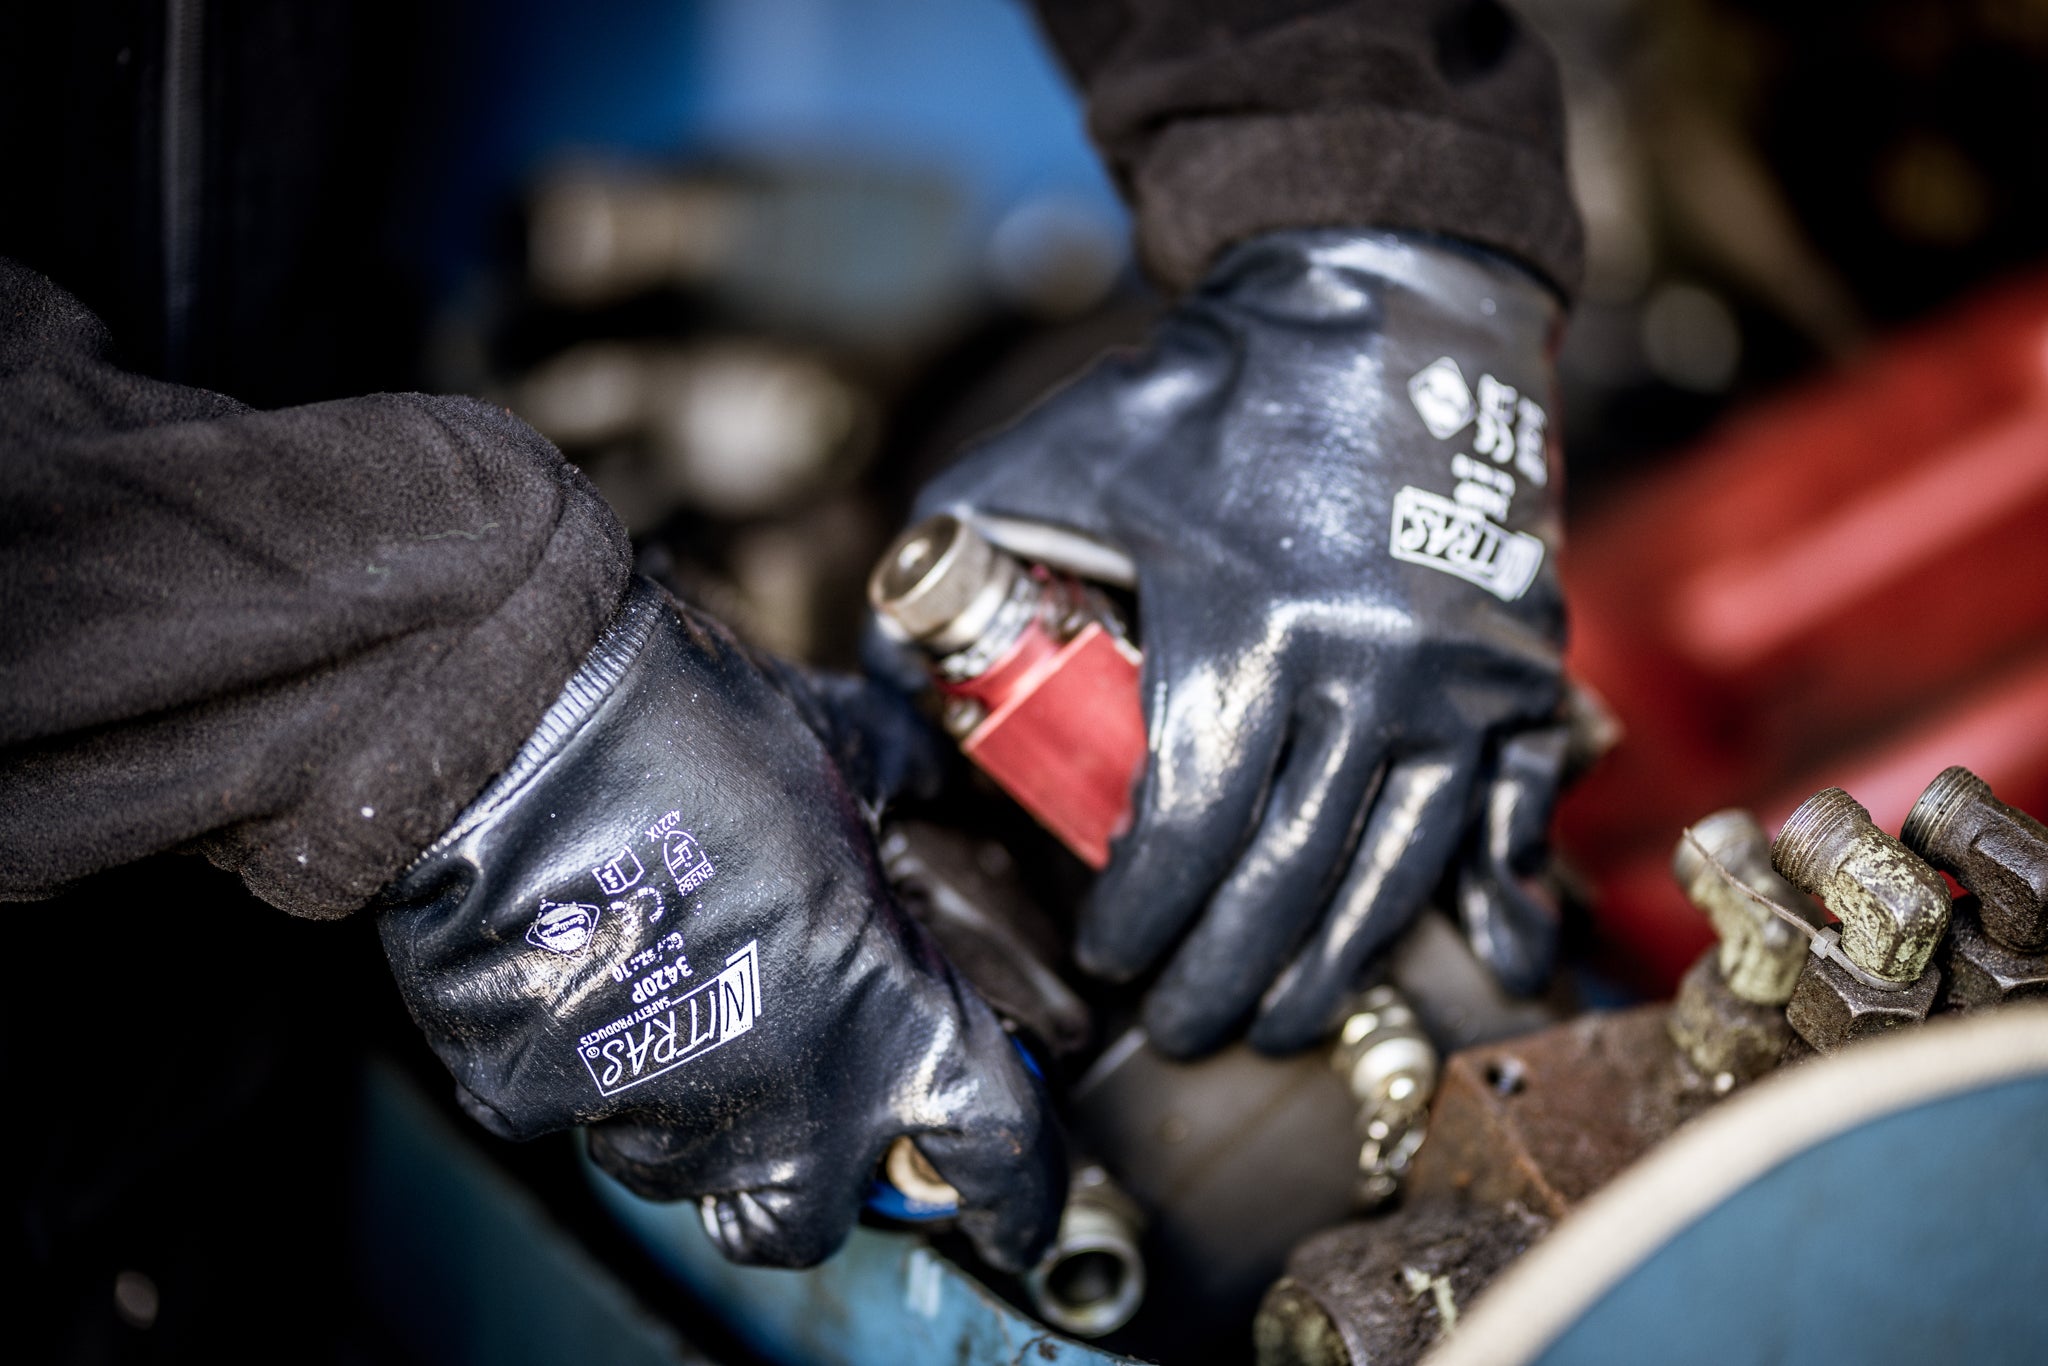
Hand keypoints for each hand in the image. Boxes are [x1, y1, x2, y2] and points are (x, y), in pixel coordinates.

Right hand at [378, 580, 1062, 1268]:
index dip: (1018, 1196)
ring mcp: (661, 1120)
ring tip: (685, 997)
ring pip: (697, 1174)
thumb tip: (931, 777)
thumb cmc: (690, 743)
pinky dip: (597, 1071)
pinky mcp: (543, 1106)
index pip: (998, 1157)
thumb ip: (905, 786)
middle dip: (822, 1174)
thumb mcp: (843, 756)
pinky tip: (598, 980)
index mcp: (891, 1025)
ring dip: (705, 1115)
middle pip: (825, 1216)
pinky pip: (585, 1120)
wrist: (521, 737)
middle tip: (811, 1094)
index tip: (1013, 1211)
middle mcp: (791, 1102)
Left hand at [913, 229, 1568, 1055]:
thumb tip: (890, 672)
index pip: (1183, 827)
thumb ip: (956, 553)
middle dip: (1225, 974)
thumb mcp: (1053, 454)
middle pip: (1288, 875)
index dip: (1141, 916)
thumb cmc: (1204, 396)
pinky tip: (1485, 964)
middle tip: (1182, 1024)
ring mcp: (1458, 678)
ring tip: (1278, 1018)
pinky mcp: (1521, 669)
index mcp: (1246, 624)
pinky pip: (1511, 812)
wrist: (1383, 310)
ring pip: (1395, 869)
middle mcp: (1367, 668)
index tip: (1110, 956)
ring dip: (1332, 965)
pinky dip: (1493, 895)